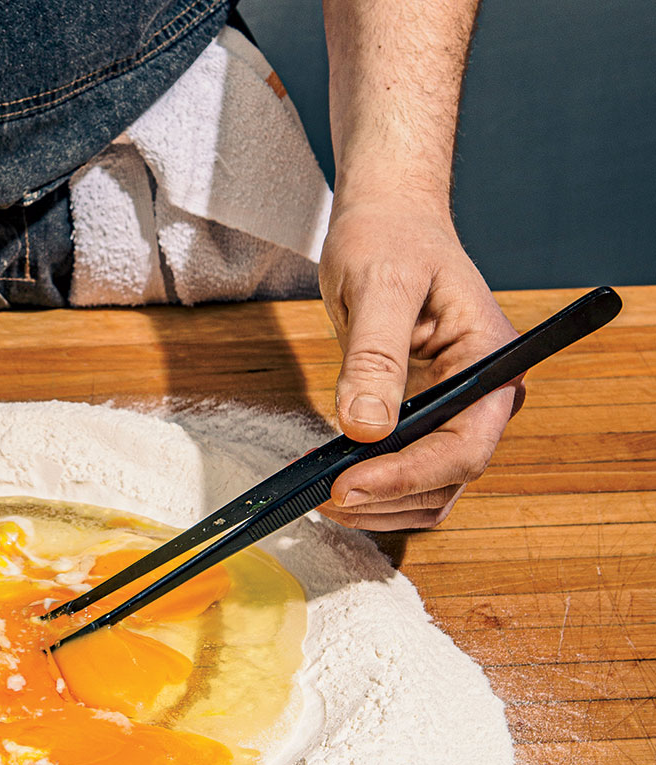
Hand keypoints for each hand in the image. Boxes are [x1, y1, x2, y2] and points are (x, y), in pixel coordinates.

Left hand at [315, 195, 523, 530]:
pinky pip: (403, 466)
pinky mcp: (420, 414)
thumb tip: (365, 427)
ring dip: (378, 502)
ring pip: (428, 487)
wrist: (386, 218)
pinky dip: (369, 481)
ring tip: (317, 490)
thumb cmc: (391, 235)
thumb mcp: (379, 286)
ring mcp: (451, 409)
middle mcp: (481, 395)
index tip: (349, 487)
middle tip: (321, 495)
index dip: (407, 477)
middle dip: (387, 497)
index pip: (464, 446)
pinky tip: (326, 473)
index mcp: (491, 363)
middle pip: (447, 478)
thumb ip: (374, 357)